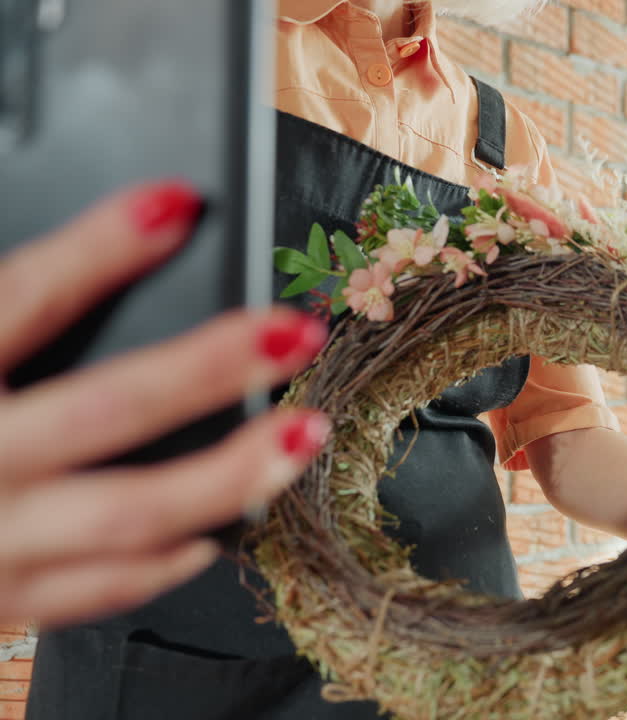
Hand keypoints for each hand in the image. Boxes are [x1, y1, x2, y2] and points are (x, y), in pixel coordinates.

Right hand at [0, 182, 329, 626]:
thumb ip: (5, 312)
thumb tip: (107, 243)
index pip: (20, 300)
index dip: (99, 248)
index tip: (178, 204)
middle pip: (102, 410)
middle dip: (205, 367)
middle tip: (289, 329)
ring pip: (129, 515)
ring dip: (230, 474)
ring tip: (303, 431)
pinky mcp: (4, 600)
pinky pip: (105, 588)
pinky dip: (171, 556)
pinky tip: (224, 523)